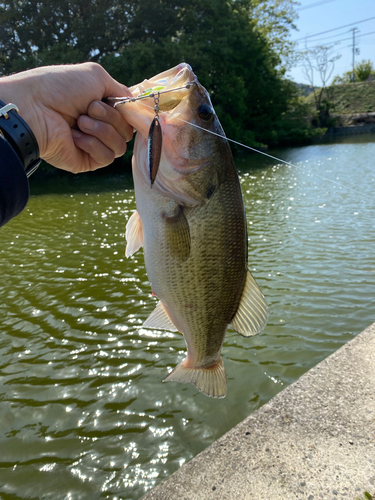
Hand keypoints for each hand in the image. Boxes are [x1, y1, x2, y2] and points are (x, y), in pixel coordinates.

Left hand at [0, 62, 132, 172]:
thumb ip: (120, 89)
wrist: (36, 108)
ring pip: (120, 146)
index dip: (129, 112)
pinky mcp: (87, 161)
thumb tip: (135, 105)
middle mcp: (99, 126)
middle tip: (89, 108)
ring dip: (102, 130)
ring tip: (80, 121)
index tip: (122, 104)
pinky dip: (93, 144)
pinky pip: (107, 157)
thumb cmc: (61, 87)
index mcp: (101, 107)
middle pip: (127, 131)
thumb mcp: (96, 76)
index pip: (129, 116)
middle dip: (111, 118)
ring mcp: (93, 145)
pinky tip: (75, 136)